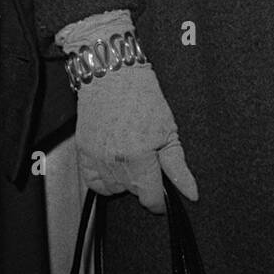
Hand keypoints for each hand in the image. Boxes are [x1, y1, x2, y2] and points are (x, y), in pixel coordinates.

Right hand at [59, 11, 197, 212]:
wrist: (112, 74)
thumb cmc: (143, 96)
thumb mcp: (168, 130)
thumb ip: (178, 166)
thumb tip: (191, 193)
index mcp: (140, 158)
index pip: (151, 198)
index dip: (160, 200)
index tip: (163, 192)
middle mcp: (115, 162)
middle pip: (133, 192)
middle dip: (144, 182)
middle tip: (148, 159)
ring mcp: (96, 158)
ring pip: (114, 189)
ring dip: (124, 181)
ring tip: (130, 158)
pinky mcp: (83, 151)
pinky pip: (92, 182)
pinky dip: (103, 179)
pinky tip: (113, 165)